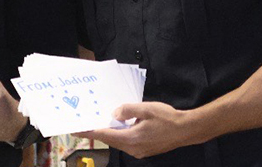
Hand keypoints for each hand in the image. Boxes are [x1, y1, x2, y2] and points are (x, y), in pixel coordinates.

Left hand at [75, 102, 193, 158]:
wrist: (187, 130)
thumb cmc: (168, 118)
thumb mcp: (146, 108)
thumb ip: (127, 110)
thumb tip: (114, 114)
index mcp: (131, 139)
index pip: (104, 135)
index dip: (88, 132)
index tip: (75, 129)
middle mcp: (133, 149)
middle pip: (110, 140)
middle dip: (98, 132)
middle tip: (85, 123)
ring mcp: (139, 152)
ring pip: (119, 142)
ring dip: (111, 133)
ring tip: (102, 123)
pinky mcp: (144, 151)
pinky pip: (127, 143)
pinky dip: (121, 135)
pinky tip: (121, 127)